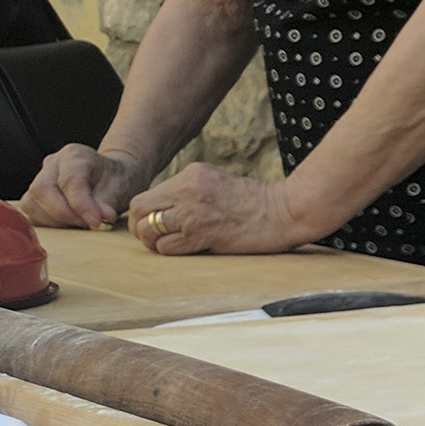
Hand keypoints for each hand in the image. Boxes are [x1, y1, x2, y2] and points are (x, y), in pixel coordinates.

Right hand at [19, 145, 155, 228]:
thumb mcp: (120, 189)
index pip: (69, 180)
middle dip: (65, 214)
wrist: (112, 179)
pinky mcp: (34, 197)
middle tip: (89, 224)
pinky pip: (32, 213)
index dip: (81, 205)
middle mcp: (52, 163)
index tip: (96, 222)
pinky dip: (50, 223)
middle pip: (43, 190)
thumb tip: (96, 221)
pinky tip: (71, 224)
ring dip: (57, 221)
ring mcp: (39, 178)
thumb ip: (106, 204)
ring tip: (83, 223)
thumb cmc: (116, 181)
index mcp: (75, 154)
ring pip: (32, 203)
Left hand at [124, 163, 320, 254]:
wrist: (285, 210)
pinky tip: (190, 248)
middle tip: (155, 237)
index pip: (148, 195)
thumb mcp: (218, 183)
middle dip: (141, 227)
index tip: (157, 224)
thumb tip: (164, 210)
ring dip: (154, 241)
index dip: (146, 214)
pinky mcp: (201, 232)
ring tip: (172, 244)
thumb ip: (190, 191)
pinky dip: (172, 251)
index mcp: (192, 174)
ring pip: (147, 229)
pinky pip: (166, 247)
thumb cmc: (256, 203)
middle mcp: (187, 189)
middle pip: (139, 209)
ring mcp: (193, 210)